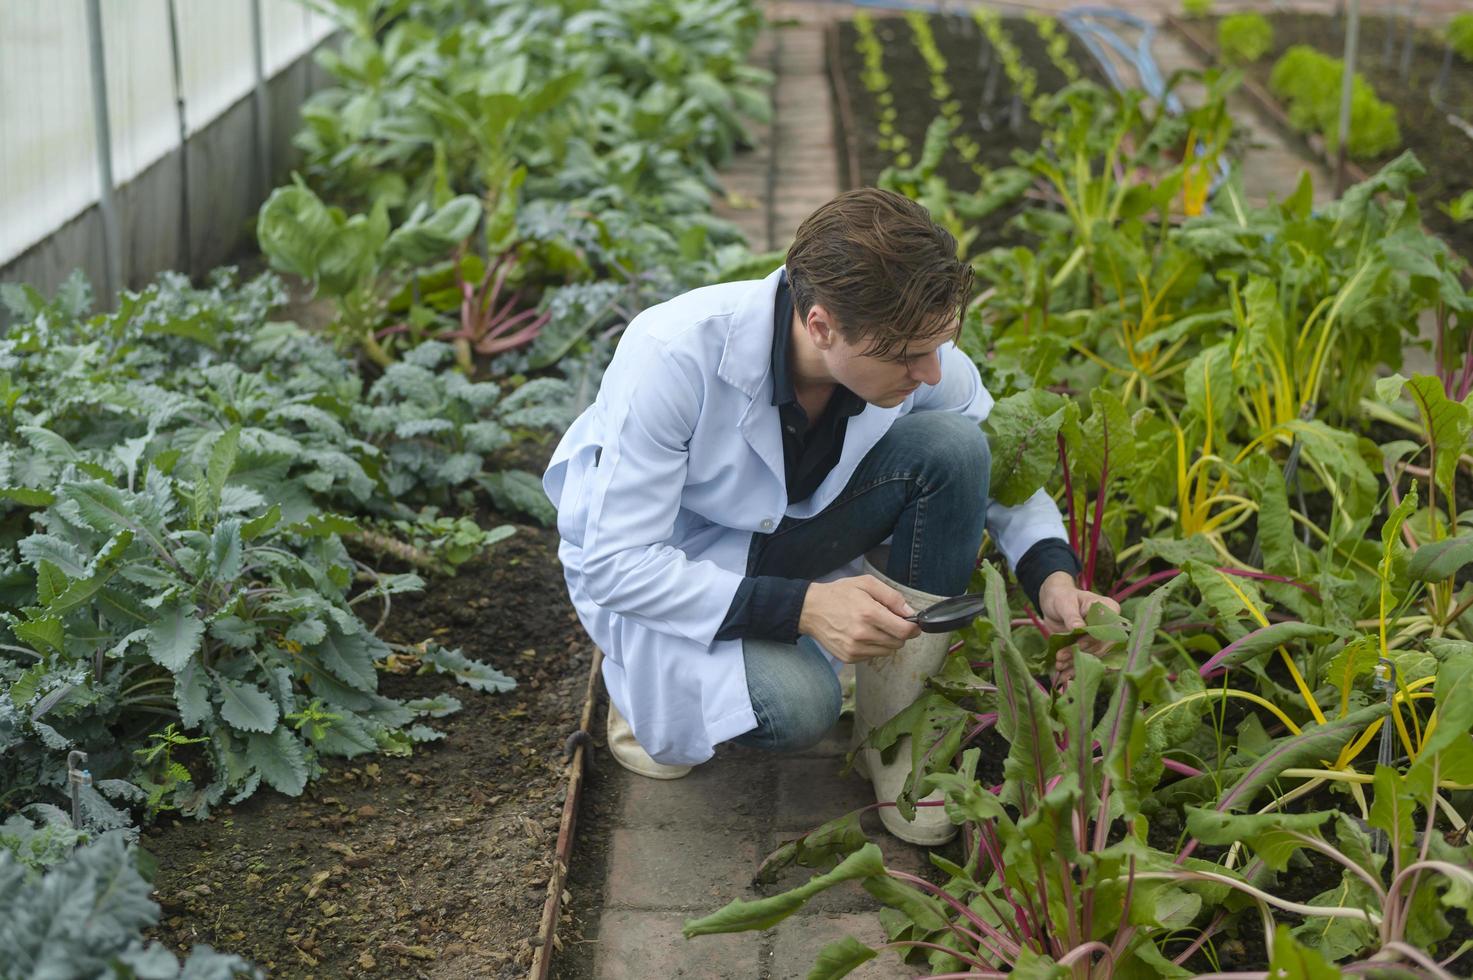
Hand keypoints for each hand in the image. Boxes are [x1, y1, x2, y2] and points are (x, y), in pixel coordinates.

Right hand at [798, 576, 921, 663]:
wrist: (810, 609)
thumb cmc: (839, 594)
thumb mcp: (866, 584)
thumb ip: (892, 597)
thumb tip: (909, 613)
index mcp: (869, 613)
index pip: (904, 631)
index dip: (914, 628)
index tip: (914, 624)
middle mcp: (862, 634)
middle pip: (898, 643)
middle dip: (900, 633)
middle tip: (889, 621)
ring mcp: (855, 648)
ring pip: (887, 651)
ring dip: (887, 640)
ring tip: (873, 626)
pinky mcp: (849, 657)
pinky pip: (873, 655)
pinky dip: (873, 646)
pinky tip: (863, 634)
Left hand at [1038, 571, 1119, 683]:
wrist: (1054, 603)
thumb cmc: (1061, 597)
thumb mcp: (1065, 603)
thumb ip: (1072, 616)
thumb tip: (1079, 628)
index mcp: (1110, 609)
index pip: (1107, 628)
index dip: (1093, 639)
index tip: (1077, 646)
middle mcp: (1110, 625)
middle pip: (1101, 645)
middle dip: (1081, 654)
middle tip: (1061, 657)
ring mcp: (1101, 638)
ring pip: (1093, 656)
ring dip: (1076, 663)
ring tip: (1060, 666)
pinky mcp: (1091, 648)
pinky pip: (1087, 660)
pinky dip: (1075, 668)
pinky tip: (1064, 674)